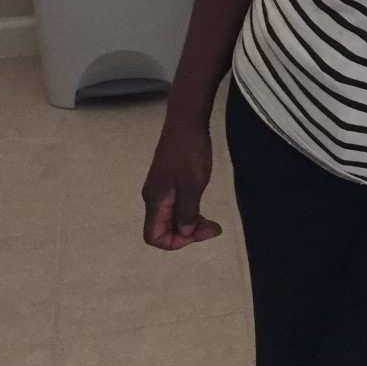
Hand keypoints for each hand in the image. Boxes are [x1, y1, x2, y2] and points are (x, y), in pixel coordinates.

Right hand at [142, 121, 223, 249]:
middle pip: (164, 228)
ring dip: (190, 224)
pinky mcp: (168, 181)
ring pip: (172, 218)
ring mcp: (161, 189)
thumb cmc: (189, 153)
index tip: (197, 233)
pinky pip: (176, 205)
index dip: (174, 243)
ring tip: (212, 222)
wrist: (186, 122)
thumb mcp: (193, 186)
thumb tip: (185, 231)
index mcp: (155, 201)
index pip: (153, 236)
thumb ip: (187, 212)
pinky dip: (190, 211)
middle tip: (213, 228)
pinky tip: (203, 208)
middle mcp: (154, 198)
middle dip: (187, 234)